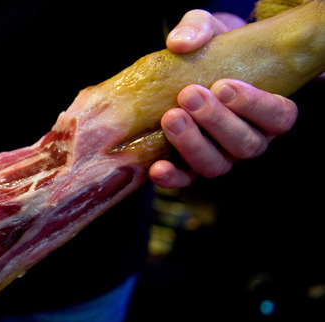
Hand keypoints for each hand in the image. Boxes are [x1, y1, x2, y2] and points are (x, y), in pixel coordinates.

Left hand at [150, 10, 297, 188]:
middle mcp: (248, 138)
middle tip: (189, 95)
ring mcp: (219, 155)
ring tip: (171, 117)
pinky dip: (172, 177)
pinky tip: (156, 168)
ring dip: (193, 144)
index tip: (224, 85)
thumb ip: (198, 28)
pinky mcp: (189, 167)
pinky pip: (185, 179)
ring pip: (217, 164)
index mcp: (266, 111)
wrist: (183, 72)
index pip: (279, 117)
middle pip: (246, 144)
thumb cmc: (209, 52)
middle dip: (217, 121)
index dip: (255, 105)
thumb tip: (180, 43)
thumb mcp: (208, 31)